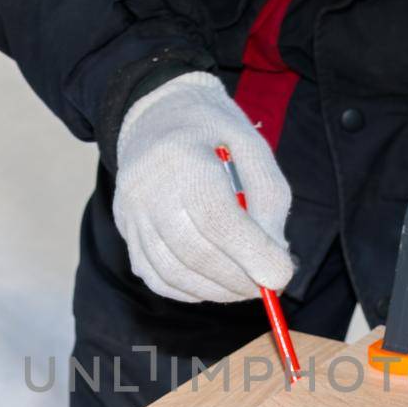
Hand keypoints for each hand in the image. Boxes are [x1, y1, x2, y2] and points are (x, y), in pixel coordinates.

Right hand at [113, 72, 294, 301]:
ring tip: (244, 286)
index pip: (216, 219)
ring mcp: (131, 213)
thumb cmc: (213, 132)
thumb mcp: (253, 147)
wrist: (156, 115)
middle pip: (194, 253)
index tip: (282, 277)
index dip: (252, 254)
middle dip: (237, 280)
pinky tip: (214, 284)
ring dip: (216, 291)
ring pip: (173, 273)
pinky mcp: (126, 231)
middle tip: (268, 287)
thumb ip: (269, 201)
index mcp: (183, 158)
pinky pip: (156, 276)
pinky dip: (190, 290)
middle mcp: (148, 188)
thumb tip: (275, 258)